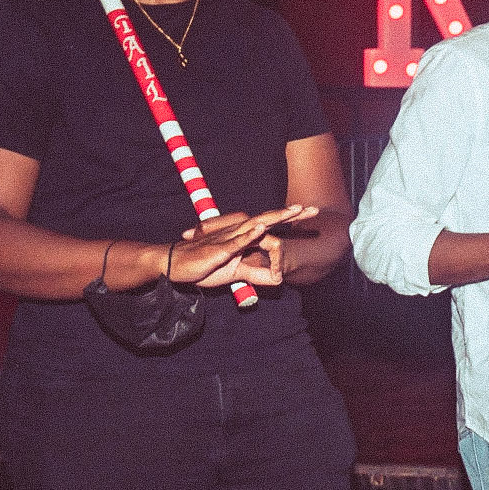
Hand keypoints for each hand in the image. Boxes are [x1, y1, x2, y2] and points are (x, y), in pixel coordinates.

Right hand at [169, 206, 314, 288]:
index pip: (271, 225)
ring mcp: (229, 239)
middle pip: (268, 220)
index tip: (310, 213)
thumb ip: (257, 274)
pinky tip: (262, 229)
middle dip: (290, 214)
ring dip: (274, 218)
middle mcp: (238, 233)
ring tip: (293, 211)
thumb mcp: (236, 273)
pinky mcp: (219, 249)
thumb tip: (278, 280)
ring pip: (255, 225)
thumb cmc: (204, 266)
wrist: (175, 266)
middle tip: (313, 209)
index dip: (290, 219)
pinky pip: (236, 242)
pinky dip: (249, 235)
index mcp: (244, 237)